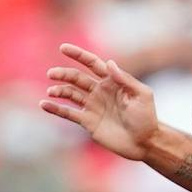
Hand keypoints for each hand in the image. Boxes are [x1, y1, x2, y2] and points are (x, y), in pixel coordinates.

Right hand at [41, 42, 158, 160]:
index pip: (92, 63)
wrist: (145, 143)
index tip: (63, 48)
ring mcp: (92, 106)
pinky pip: (68, 113)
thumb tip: (108, 63)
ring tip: (51, 92)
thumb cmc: (147, 118)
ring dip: (59, 90)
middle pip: (76, 77)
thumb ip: (125, 79)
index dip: (78, 55)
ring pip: (70, 93)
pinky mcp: (88, 122)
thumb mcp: (142, 95)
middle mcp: (99, 91)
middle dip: (63, 74)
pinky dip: (56, 109)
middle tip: (52, 73)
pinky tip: (44, 105)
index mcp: (111, 82)